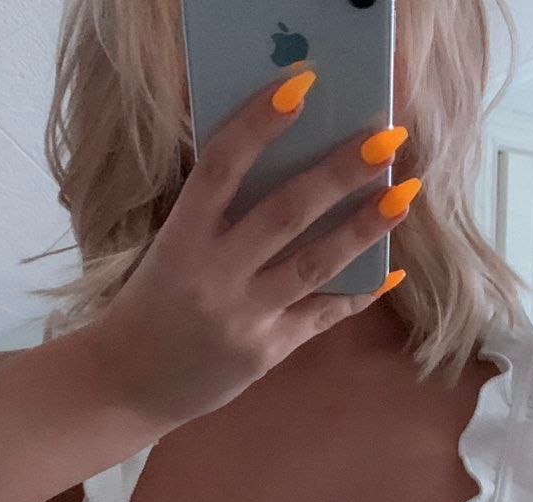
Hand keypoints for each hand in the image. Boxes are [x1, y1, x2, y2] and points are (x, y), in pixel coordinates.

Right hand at [89, 68, 419, 430]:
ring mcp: (242, 317)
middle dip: (340, 172)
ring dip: (364, 228)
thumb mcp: (167, 251)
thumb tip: (278, 163)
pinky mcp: (265, 352)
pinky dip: (358, 293)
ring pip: (314, 265)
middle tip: (386, 138)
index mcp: (179, 239)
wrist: (129, 385)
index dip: (259, 125)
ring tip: (403, 195)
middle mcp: (212, 276)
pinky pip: (321, 316)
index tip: (302, 86)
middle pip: (284, 213)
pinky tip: (391, 271)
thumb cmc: (149, 306)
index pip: (220, 169)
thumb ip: (212, 217)